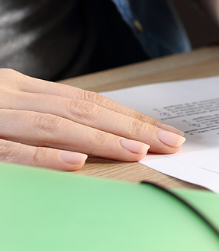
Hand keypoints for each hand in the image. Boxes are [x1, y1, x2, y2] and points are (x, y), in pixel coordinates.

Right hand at [0, 69, 185, 169]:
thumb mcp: (5, 108)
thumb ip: (42, 117)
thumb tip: (90, 138)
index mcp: (21, 87)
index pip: (87, 101)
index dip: (129, 117)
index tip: (166, 133)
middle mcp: (11, 96)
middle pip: (81, 110)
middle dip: (130, 127)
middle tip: (170, 143)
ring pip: (53, 126)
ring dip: (100, 140)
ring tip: (138, 151)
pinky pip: (12, 150)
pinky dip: (46, 156)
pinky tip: (78, 162)